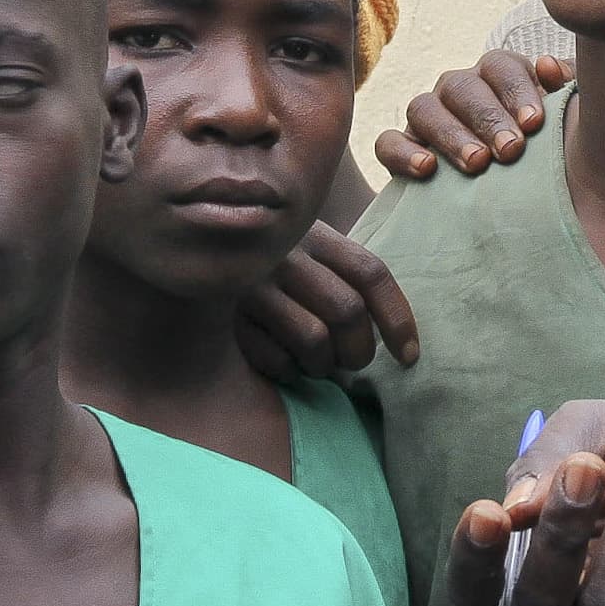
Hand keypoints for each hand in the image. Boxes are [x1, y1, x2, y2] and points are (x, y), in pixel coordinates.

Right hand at [237, 223, 419, 381]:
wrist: (196, 244)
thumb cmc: (273, 263)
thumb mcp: (309, 248)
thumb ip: (347, 270)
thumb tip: (401, 325)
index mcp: (314, 233)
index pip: (370, 272)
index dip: (398, 318)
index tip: (409, 356)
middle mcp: (283, 254)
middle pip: (347, 311)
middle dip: (360, 350)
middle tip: (355, 363)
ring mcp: (252, 285)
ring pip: (314, 339)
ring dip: (325, 366)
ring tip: (320, 366)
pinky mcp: (226, 317)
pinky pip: (275, 359)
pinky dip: (289, 372)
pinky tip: (287, 365)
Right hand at [375, 51, 570, 179]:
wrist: (517, 194)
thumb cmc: (546, 148)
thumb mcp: (563, 118)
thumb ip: (565, 90)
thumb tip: (549, 68)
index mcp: (497, 75)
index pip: (500, 66)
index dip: (516, 90)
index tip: (535, 124)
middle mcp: (458, 88)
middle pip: (461, 86)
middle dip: (487, 117)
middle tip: (511, 150)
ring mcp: (428, 115)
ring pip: (423, 108)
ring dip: (451, 135)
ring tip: (477, 164)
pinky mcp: (402, 146)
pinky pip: (388, 142)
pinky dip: (402, 152)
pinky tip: (426, 169)